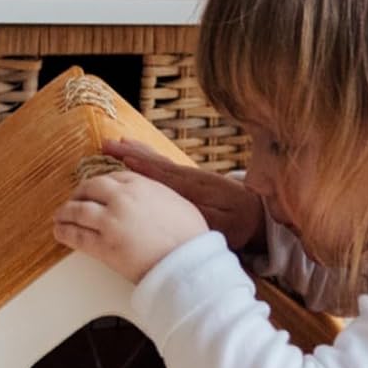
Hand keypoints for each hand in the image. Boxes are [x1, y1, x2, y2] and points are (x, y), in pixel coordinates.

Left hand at [53, 170, 209, 283]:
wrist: (187, 263)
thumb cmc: (190, 237)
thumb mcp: (177, 202)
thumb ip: (157, 195)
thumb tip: (151, 199)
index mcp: (141, 184)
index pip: (111, 178)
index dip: (99, 185)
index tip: (94, 190)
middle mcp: (122, 198)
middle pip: (90, 189)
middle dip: (79, 194)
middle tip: (73, 201)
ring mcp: (111, 221)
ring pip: (78, 211)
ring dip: (65, 213)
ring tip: (59, 217)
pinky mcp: (104, 246)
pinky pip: (77, 236)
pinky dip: (64, 232)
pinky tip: (59, 232)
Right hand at [103, 138, 265, 252]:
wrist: (259, 215)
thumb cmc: (240, 224)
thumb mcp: (223, 224)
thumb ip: (201, 213)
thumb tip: (180, 206)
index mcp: (193, 189)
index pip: (161, 174)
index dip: (140, 164)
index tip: (120, 154)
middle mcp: (190, 178)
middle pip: (155, 163)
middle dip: (131, 152)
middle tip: (107, 143)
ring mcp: (191, 177)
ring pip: (159, 162)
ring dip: (138, 152)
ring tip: (118, 143)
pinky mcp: (192, 181)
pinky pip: (165, 167)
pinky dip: (151, 160)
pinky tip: (141, 157)